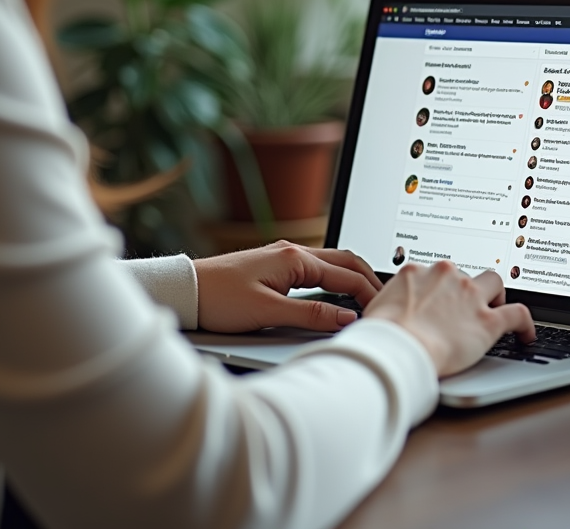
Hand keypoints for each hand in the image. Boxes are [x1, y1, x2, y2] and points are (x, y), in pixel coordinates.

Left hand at [194, 240, 380, 332]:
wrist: (184, 291)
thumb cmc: (219, 299)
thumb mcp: (268, 312)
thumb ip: (311, 315)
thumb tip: (347, 318)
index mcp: (295, 258)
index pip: (346, 275)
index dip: (369, 294)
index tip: (384, 312)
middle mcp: (293, 252)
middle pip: (346, 260)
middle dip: (369, 279)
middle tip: (385, 301)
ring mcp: (284, 256)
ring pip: (332, 262)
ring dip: (354, 277)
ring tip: (369, 297)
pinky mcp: (276, 265)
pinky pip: (318, 268)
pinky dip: (336, 278)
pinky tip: (338, 292)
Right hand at [364, 261, 535, 376]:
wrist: (395, 348)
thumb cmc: (381, 335)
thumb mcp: (376, 308)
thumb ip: (389, 303)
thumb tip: (386, 313)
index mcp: (419, 271)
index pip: (436, 274)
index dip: (441, 289)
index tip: (441, 301)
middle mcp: (448, 276)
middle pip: (466, 275)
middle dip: (467, 289)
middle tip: (465, 308)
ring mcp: (470, 296)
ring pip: (495, 283)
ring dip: (496, 296)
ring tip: (495, 311)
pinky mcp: (488, 321)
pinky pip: (517, 315)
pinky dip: (526, 324)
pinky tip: (526, 334)